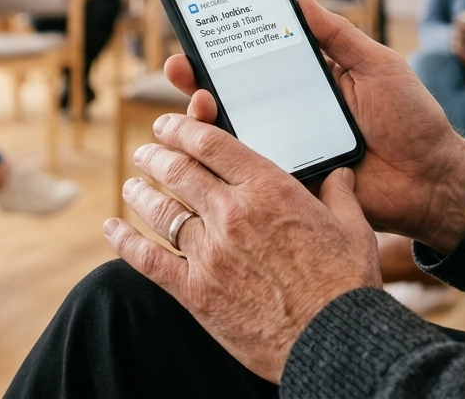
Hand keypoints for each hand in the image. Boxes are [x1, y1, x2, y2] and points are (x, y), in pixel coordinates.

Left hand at [107, 96, 379, 382]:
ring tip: (131, 185)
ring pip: (161, 211)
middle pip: (179, 170)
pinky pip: (149, 260)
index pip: (211, 143)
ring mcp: (209, 252)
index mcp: (268, 188)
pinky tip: (111, 230)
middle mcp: (232, 213)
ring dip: (140, 193)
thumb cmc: (347, 283)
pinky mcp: (195, 290)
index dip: (182, 128)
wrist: (333, 340)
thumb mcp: (353, 227)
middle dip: (156, 155)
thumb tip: (340, 174)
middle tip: (146, 152)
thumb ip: (340, 194)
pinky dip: (125, 243)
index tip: (168, 125)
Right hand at [163, 0, 464, 253]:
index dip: (224, 46)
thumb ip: (340, 37)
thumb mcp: (379, 67)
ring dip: (205, 119)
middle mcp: (289, 113)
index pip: (256, 59)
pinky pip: (252, 173)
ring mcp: (286, 149)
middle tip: (181, 67)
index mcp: (308, 81)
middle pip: (232, 95)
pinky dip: (227, 164)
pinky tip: (209, 151)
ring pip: (233, 135)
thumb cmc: (413, 120)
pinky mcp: (290, 183)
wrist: (433, 181)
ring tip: (199, 105)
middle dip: (198, 80)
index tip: (197, 28)